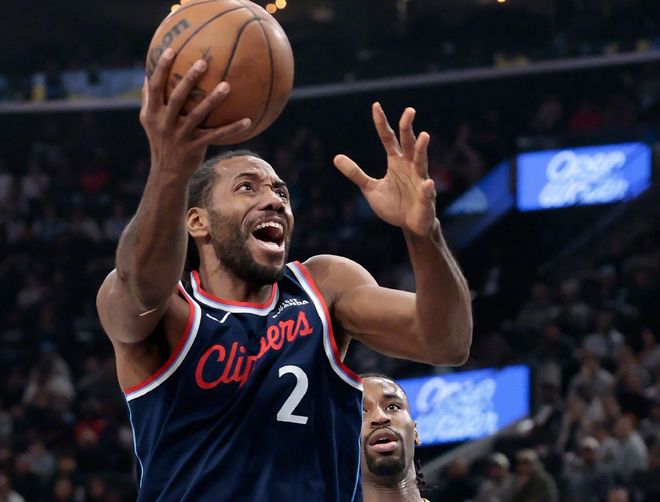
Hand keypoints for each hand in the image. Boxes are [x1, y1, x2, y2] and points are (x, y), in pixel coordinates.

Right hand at [140, 48, 251, 175]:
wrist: (167, 173)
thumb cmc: (160, 141)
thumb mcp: (149, 121)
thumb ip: (148, 99)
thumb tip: (146, 75)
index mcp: (153, 114)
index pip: (155, 87)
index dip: (161, 69)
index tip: (171, 50)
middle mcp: (165, 123)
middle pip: (177, 97)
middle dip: (189, 79)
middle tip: (203, 62)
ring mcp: (180, 136)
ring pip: (198, 114)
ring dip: (213, 99)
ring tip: (227, 86)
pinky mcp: (195, 147)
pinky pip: (217, 135)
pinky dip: (232, 128)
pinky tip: (248, 121)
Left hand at [334, 103, 435, 235]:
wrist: (410, 226)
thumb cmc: (393, 205)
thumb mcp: (370, 188)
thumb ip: (356, 173)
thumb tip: (336, 157)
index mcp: (396, 162)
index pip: (388, 138)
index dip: (382, 123)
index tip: (376, 106)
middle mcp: (410, 166)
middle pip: (409, 143)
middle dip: (408, 128)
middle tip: (409, 111)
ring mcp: (420, 180)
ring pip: (421, 162)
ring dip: (422, 150)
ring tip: (424, 136)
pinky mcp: (426, 198)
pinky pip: (427, 192)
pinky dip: (427, 188)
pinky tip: (427, 184)